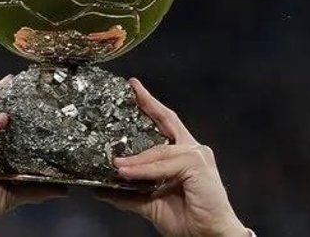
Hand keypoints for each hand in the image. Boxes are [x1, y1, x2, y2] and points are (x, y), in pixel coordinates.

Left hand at [97, 78, 248, 236]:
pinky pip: (164, 164)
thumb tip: (101, 189)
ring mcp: (197, 155)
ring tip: (115, 164)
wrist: (207, 236)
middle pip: (167, 120)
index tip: (134, 88)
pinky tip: (129, 173)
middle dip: (147, 104)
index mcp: (181, 154)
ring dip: (135, 158)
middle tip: (131, 90)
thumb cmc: (186, 218)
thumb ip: (128, 193)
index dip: (150, 105)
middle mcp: (191, 149)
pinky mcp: (198, 165)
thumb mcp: (149, 202)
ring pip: (159, 150)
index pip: (164, 123)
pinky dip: (145, 170)